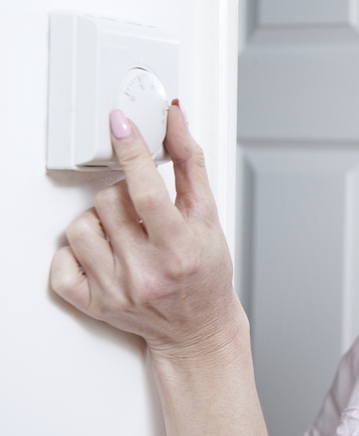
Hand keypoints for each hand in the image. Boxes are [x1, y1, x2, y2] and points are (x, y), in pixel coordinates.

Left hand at [50, 102, 265, 434]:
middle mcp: (146, 272)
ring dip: (100, 219)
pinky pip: (62, 264)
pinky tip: (102, 250)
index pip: (146, 192)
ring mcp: (116, 290)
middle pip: (109, 202)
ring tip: (123, 229)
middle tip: (142, 208)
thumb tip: (174, 119)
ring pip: (81, 226)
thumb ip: (190, 163)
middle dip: (124, 192)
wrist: (198, 327)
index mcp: (179, 248)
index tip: (120, 124)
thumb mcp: (209, 215)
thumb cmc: (207, 272)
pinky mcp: (95, 305)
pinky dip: (76, 251)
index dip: (131, 152)